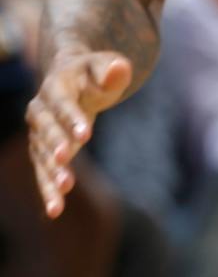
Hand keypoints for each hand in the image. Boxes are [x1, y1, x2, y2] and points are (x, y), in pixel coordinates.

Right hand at [24, 45, 130, 215]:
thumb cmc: (93, 73)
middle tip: (66, 159)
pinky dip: (48, 189)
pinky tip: (54, 210)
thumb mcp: (105, 65)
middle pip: (47, 130)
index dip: (72, 118)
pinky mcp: (43, 152)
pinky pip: (43, 172)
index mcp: (56, 87)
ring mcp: (39, 133)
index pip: (63, 103)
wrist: (69, 78)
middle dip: (56, 144)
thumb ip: (111, 69)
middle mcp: (41, 111)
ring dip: (51, 172)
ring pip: (42, 155)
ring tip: (63, 191)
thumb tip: (119, 69)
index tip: (85, 136)